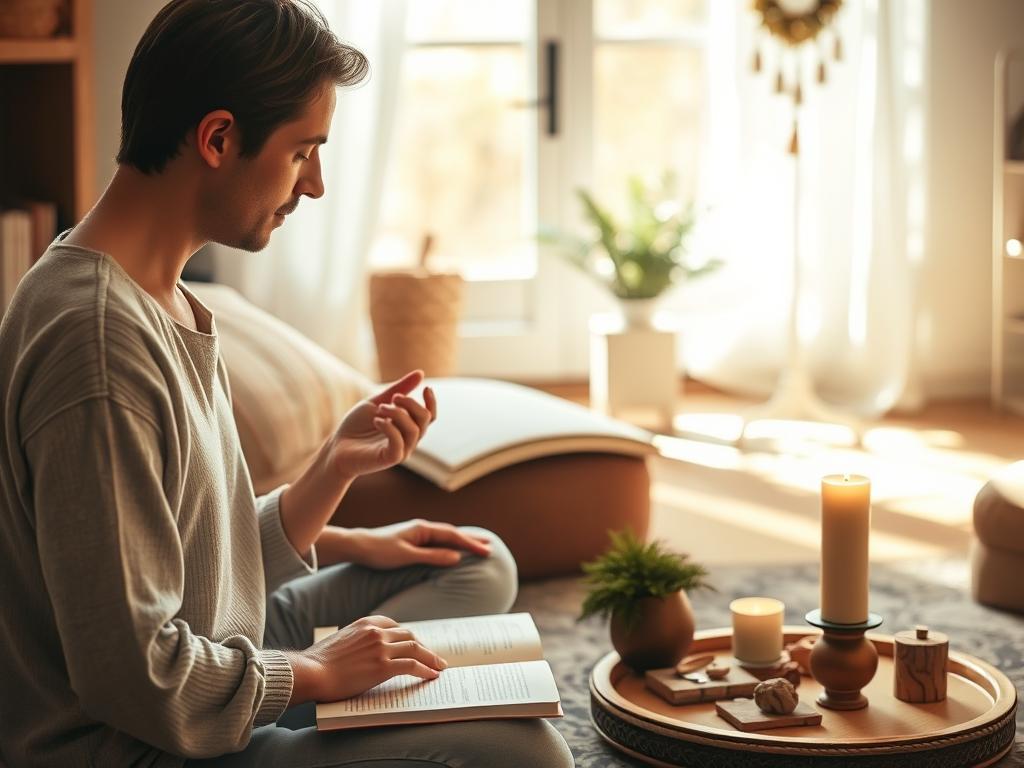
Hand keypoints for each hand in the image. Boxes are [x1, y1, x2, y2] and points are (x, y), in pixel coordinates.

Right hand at [287, 615, 446, 703]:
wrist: (310, 672)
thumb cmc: (319, 662)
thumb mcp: (341, 640)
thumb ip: (357, 640)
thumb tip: (366, 650)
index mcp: (366, 623)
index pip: (395, 626)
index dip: (409, 636)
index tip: (416, 643)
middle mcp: (376, 632)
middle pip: (409, 635)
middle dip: (424, 646)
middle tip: (433, 656)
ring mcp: (381, 649)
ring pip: (415, 649)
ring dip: (431, 658)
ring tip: (439, 666)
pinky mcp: (383, 667)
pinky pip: (412, 666)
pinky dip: (426, 669)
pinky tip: (432, 675)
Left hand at [318, 520, 492, 568]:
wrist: (358, 546)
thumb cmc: (380, 551)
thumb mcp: (407, 556)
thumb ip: (432, 556)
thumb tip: (456, 557)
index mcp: (423, 529)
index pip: (453, 536)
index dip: (471, 544)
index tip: (488, 551)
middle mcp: (422, 528)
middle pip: (453, 533)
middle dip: (472, 540)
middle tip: (491, 546)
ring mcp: (417, 533)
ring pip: (446, 536)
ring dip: (463, 541)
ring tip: (478, 544)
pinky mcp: (412, 539)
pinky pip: (438, 540)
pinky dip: (451, 543)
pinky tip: (453, 547)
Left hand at [326, 371, 436, 479]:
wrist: (336, 447)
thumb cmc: (356, 426)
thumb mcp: (377, 402)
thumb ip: (398, 389)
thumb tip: (420, 373)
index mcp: (407, 426)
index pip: (429, 416)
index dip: (432, 402)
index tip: (426, 388)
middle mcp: (408, 439)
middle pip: (425, 419)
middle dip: (411, 403)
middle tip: (393, 398)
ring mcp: (401, 450)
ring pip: (414, 429)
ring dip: (398, 413)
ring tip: (380, 408)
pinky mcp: (390, 459)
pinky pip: (399, 442)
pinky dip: (389, 427)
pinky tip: (376, 420)